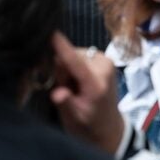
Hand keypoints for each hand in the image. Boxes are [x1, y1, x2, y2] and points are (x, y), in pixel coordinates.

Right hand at [49, 31, 123, 153]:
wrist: (109, 127)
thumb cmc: (88, 124)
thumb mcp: (74, 120)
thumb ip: (66, 104)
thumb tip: (58, 94)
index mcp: (96, 85)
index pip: (75, 61)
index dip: (61, 46)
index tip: (50, 32)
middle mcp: (104, 68)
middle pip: (69, 55)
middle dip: (61, 68)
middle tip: (65, 88)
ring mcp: (105, 60)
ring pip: (72, 53)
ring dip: (67, 66)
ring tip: (73, 85)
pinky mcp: (103, 57)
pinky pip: (78, 54)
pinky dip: (74, 64)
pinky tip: (78, 79)